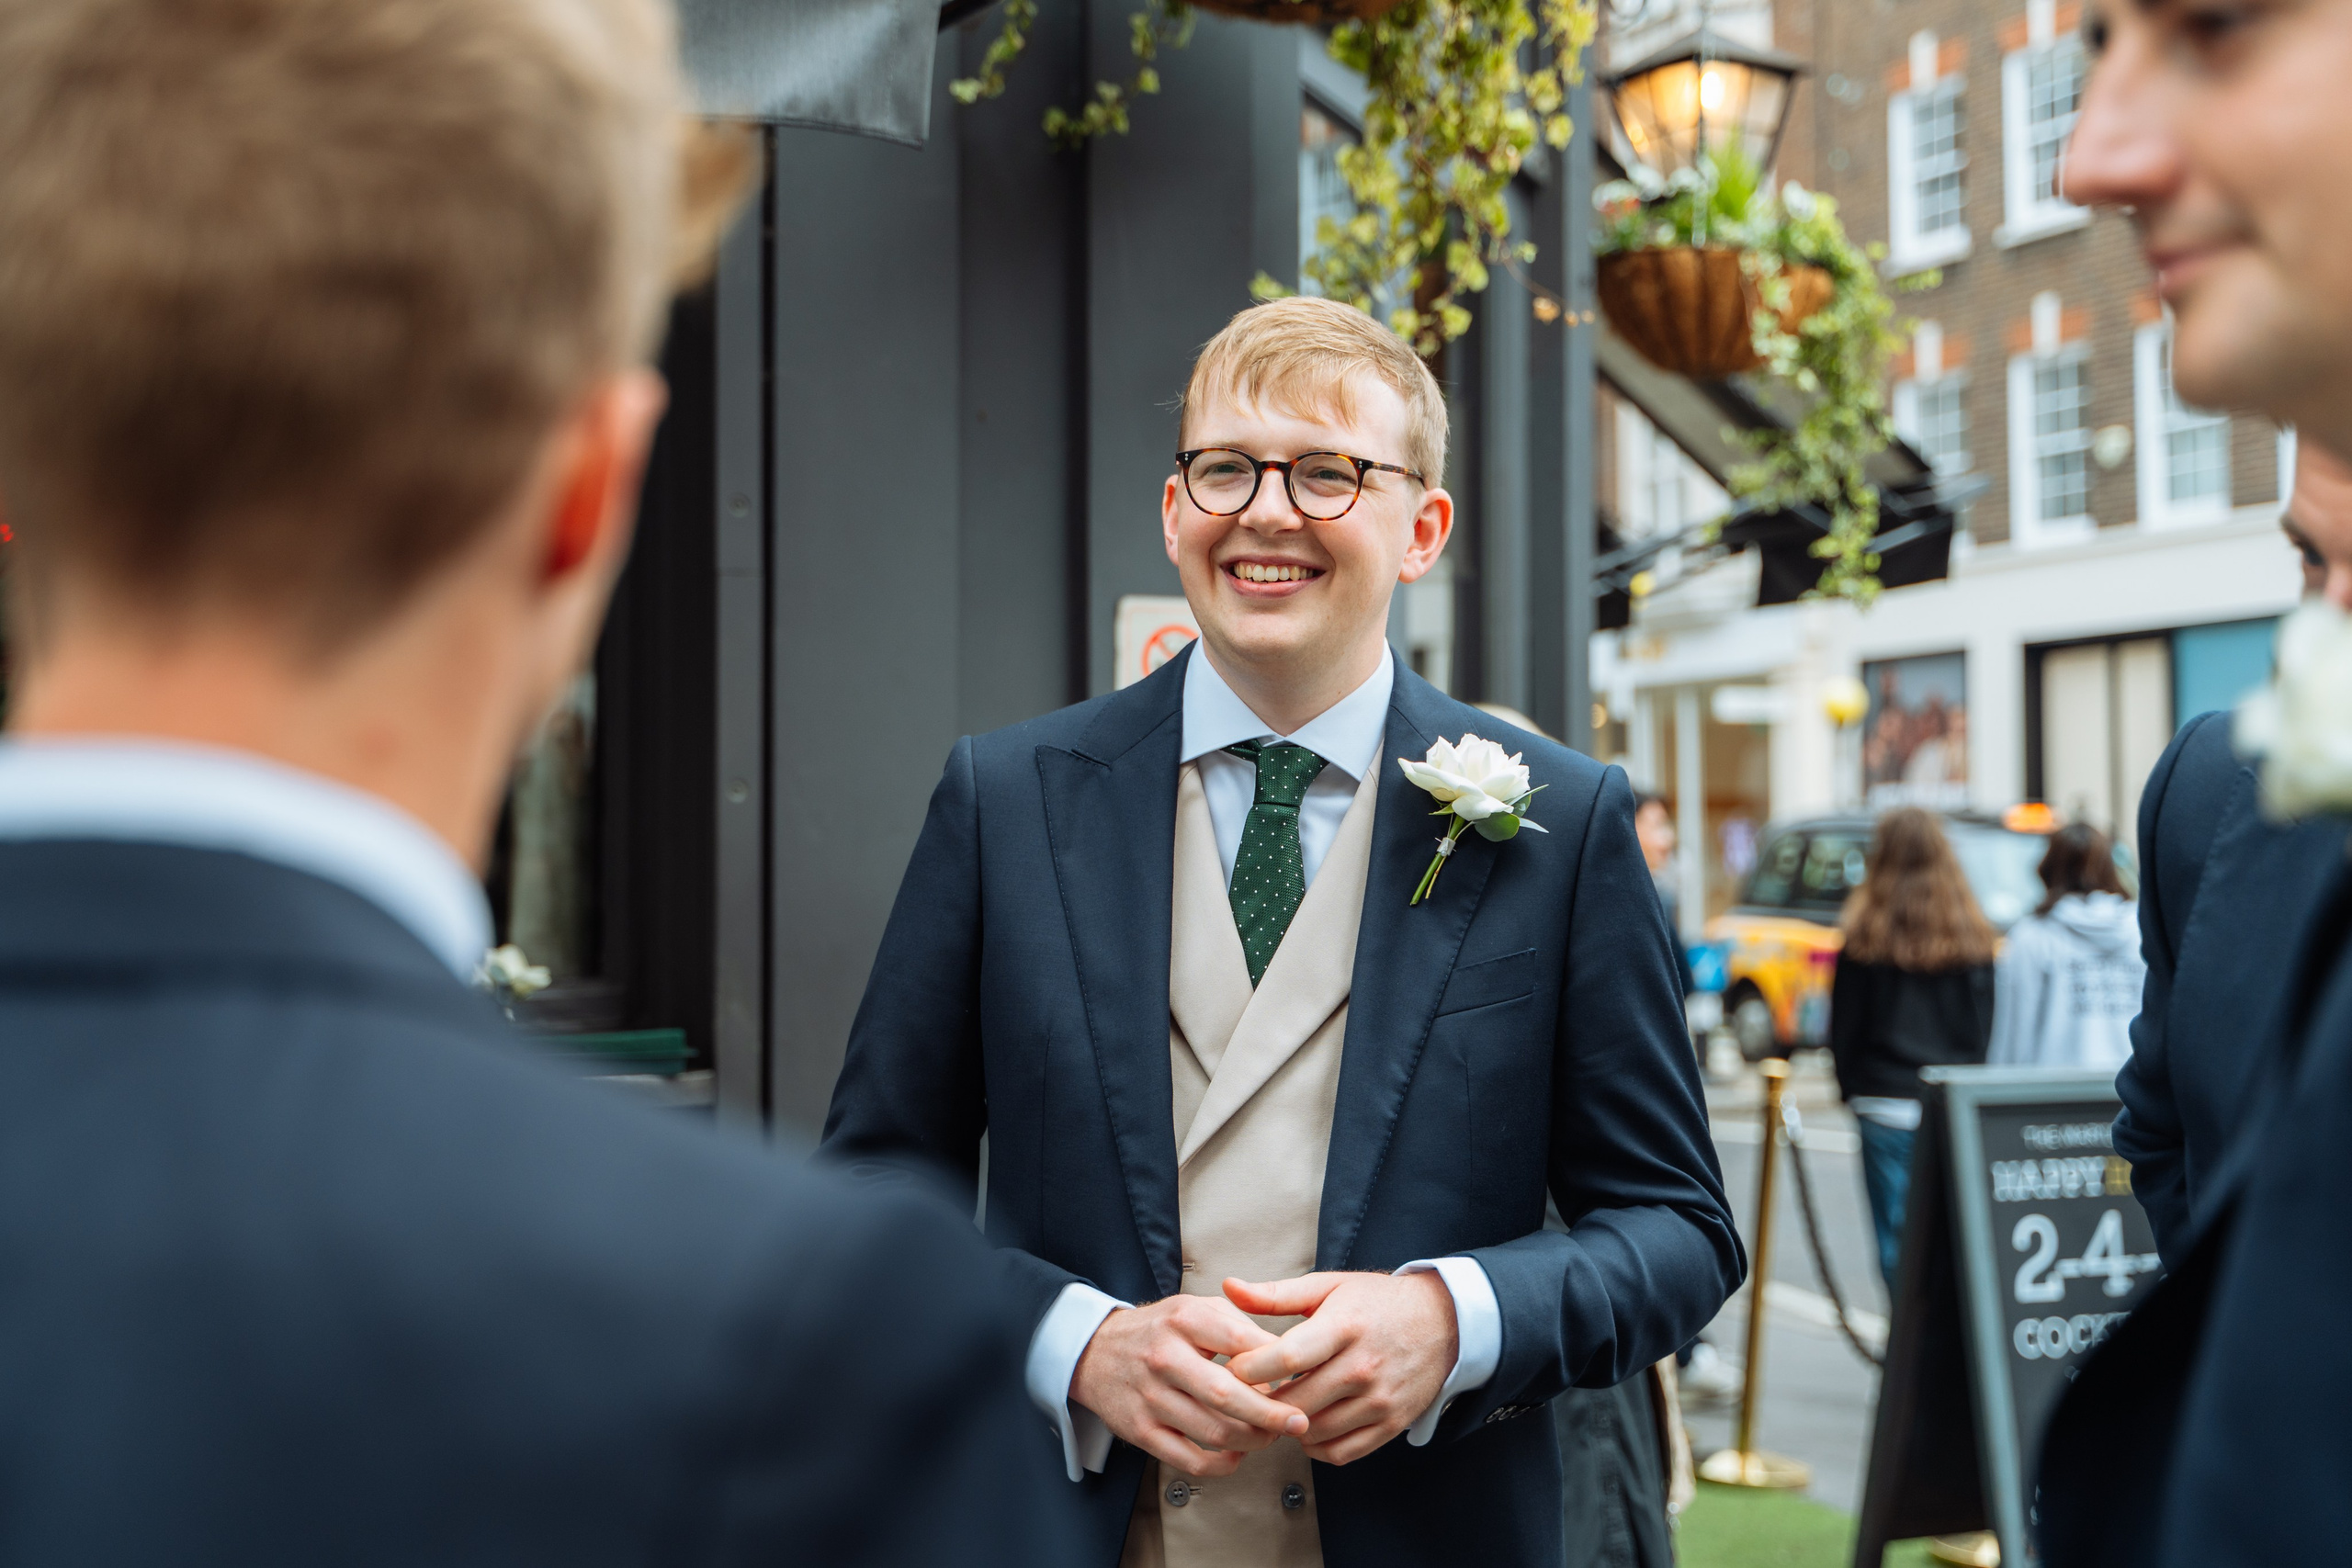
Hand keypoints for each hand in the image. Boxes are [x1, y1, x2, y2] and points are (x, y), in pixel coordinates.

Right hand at [1070, 1295, 1310, 1477]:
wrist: (1095, 1351)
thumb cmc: (1159, 1331)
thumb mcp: (1195, 1308)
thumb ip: (1239, 1325)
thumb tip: (1281, 1359)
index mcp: (1183, 1320)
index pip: (1241, 1343)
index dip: (1276, 1363)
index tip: (1296, 1377)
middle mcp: (1164, 1358)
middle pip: (1228, 1396)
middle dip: (1272, 1415)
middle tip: (1298, 1423)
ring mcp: (1150, 1398)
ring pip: (1214, 1433)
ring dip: (1252, 1441)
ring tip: (1269, 1436)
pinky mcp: (1141, 1431)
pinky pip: (1190, 1461)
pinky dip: (1222, 1465)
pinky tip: (1237, 1454)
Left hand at [1220, 1271, 1457, 1464]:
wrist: (1442, 1322)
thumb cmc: (1375, 1303)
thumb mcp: (1327, 1287)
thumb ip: (1275, 1294)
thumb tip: (1229, 1288)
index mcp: (1344, 1327)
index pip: (1287, 1357)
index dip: (1250, 1369)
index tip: (1232, 1369)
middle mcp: (1363, 1367)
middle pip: (1296, 1402)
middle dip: (1262, 1404)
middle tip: (1246, 1396)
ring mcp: (1380, 1399)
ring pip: (1314, 1432)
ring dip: (1288, 1426)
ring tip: (1277, 1407)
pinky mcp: (1391, 1424)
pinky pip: (1341, 1452)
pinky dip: (1315, 1446)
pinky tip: (1307, 1425)